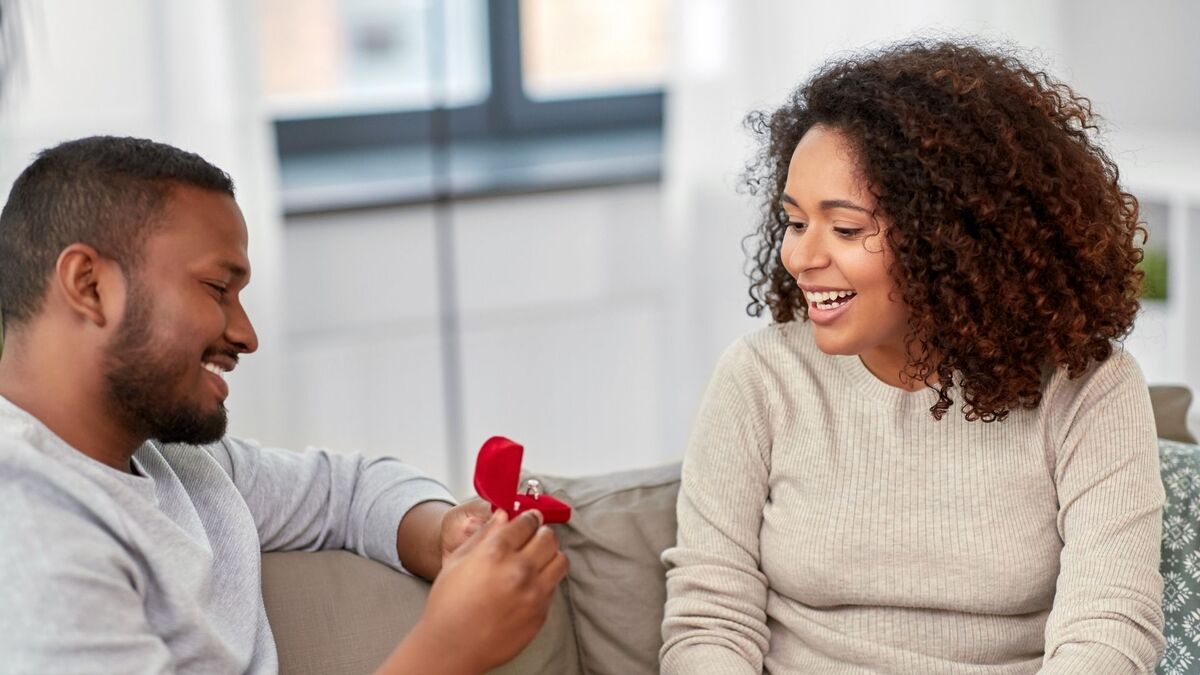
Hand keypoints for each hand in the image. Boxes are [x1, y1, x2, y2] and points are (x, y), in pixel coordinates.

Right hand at [384, 509, 568, 674]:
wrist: (451, 647)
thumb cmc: (448, 605)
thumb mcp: (458, 560)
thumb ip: (484, 534)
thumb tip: (503, 516)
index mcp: (496, 552)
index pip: (527, 522)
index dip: (529, 517)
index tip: (530, 518)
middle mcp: (519, 570)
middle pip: (549, 537)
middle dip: (540, 533)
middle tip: (532, 537)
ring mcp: (533, 593)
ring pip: (560, 559)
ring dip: (550, 555)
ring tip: (536, 560)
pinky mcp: (541, 613)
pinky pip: (554, 586)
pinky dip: (546, 580)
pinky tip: (529, 584)